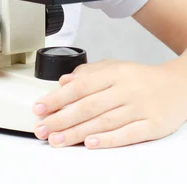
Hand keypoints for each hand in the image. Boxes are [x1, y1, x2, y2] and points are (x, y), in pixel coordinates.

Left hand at [32, 58, 186, 148]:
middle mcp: (126, 89)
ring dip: (77, 132)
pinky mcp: (152, 125)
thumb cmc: (141, 78)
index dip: (58, 98)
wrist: (178, 85)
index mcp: (114, 73)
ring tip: (57, 140)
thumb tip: (63, 82)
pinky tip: (90, 143)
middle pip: (89, 106)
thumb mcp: (114, 68)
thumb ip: (88, 74)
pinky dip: (108, 140)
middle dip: (61, 119)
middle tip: (42, 128)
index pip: (81, 86)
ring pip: (104, 121)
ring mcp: (140, 107)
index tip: (39, 108)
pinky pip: (128, 134)